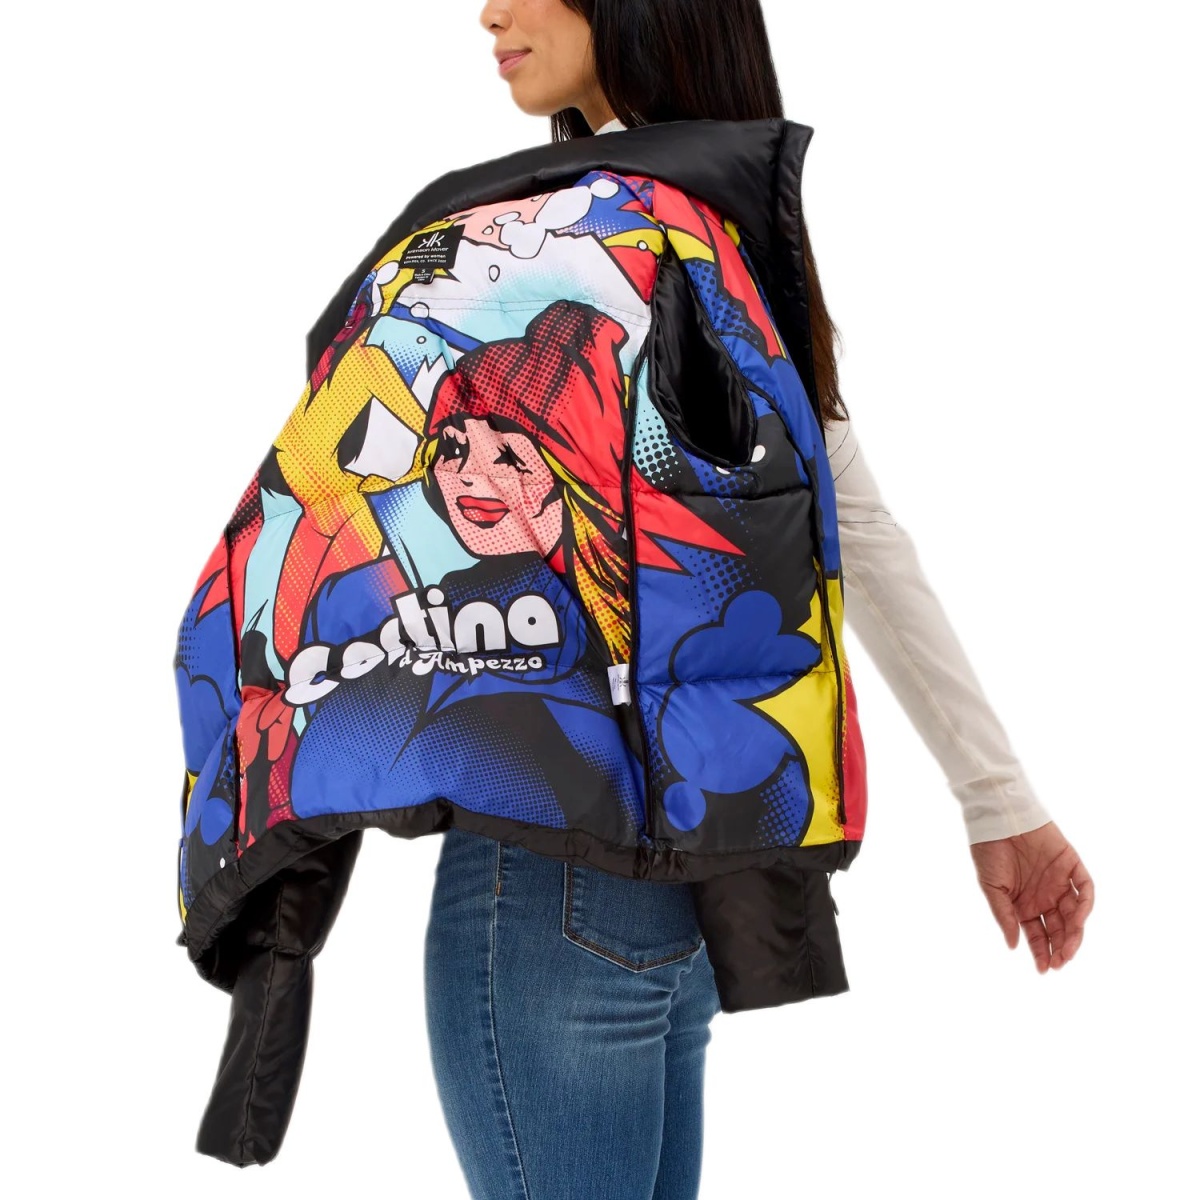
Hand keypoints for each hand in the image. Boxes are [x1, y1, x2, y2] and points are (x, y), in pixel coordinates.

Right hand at [969, 821, 1093, 972]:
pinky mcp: (1072, 864)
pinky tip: (1079, 920)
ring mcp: (1060, 881)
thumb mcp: (991, 887)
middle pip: (1059, 928)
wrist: (998, 817)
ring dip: (1075, 933)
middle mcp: (1045, 896)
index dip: (1041, 952)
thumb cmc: (988, 850)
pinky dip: (1086, 904)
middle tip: (1059, 963)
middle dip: (1061, 948)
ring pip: (1075, 913)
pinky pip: (1086, 888)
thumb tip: (1014, 946)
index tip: (1044, 969)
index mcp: (1024, 904)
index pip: (1038, 934)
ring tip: (1069, 949)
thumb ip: (1004, 916)